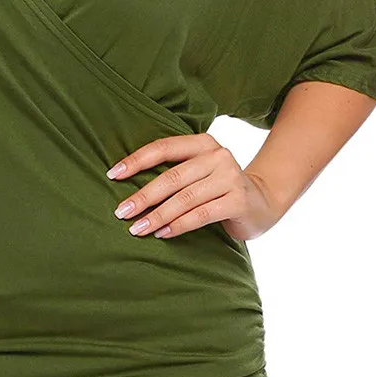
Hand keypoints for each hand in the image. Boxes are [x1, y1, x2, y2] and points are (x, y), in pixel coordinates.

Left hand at [107, 133, 284, 241]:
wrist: (263, 202)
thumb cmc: (218, 188)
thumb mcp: (198, 172)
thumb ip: (173, 172)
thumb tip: (125, 185)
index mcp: (203, 143)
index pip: (163, 148)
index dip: (136, 161)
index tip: (112, 175)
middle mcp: (218, 156)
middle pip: (172, 177)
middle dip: (143, 196)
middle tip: (121, 211)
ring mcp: (230, 178)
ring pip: (185, 198)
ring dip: (157, 215)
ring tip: (137, 228)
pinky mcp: (239, 201)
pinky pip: (201, 215)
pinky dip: (178, 225)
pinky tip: (162, 233)